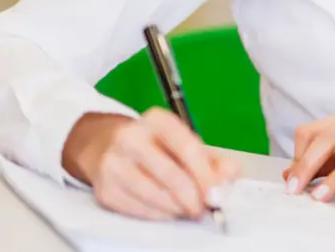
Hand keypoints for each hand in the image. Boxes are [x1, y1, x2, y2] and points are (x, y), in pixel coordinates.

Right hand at [62, 109, 239, 220]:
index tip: (217, 193)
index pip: (187, 147)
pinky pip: (138, 209)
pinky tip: (169, 210)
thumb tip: (230, 174)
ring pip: (153, 194)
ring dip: (177, 207)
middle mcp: (131, 137)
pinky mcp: (104, 189)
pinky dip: (159, 214)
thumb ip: (213, 159)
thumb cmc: (156, 146)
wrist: (107, 147)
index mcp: (157, 120)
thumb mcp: (185, 143)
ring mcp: (113, 163)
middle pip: (170, 174)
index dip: (205, 174)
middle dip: (192, 196)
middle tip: (204, 207)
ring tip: (188, 209)